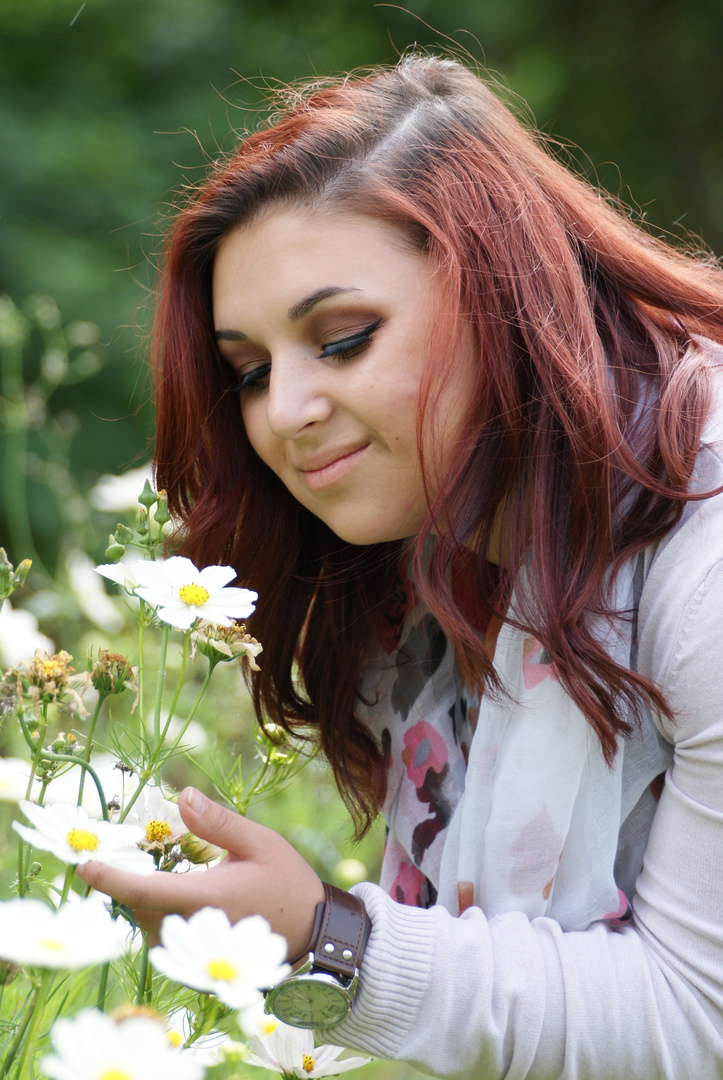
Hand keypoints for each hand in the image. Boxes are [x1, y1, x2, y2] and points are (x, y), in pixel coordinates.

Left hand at [75, 787, 324, 957]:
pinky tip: (174, 892)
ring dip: (142, 897)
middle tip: (130, 850)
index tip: (83, 865)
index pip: (142, 891)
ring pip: (147, 924)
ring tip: (157, 868)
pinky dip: (156, 913)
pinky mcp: (198, 961)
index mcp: (205, 898)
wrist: (313, 934)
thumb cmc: (287, 883)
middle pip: (138, 906)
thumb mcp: (261, 842)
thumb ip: (218, 822)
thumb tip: (182, 796)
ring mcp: (194, 951)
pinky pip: (161, 938)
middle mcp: (193, 930)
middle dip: (129, 879)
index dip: (108, 880)